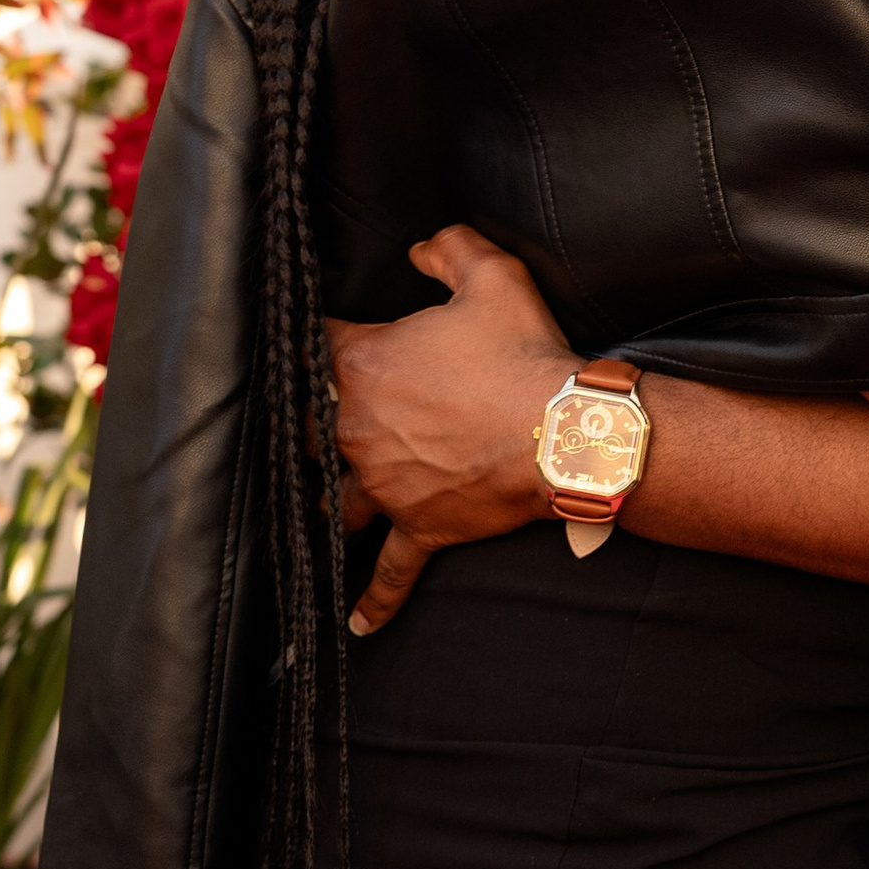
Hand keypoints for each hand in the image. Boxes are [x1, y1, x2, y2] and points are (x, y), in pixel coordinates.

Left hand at [325, 226, 573, 635]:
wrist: (565, 433)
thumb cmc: (524, 354)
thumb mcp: (493, 277)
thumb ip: (450, 249)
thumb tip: (420, 246)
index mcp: (364, 366)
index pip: (316, 344)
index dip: (313, 335)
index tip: (309, 333)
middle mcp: (359, 430)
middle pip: (307, 426)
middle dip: (304, 420)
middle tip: (304, 418)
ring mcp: (386, 486)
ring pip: (334, 500)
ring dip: (324, 501)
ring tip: (311, 509)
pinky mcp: (420, 527)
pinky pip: (390, 569)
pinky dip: (373, 598)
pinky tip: (355, 622)